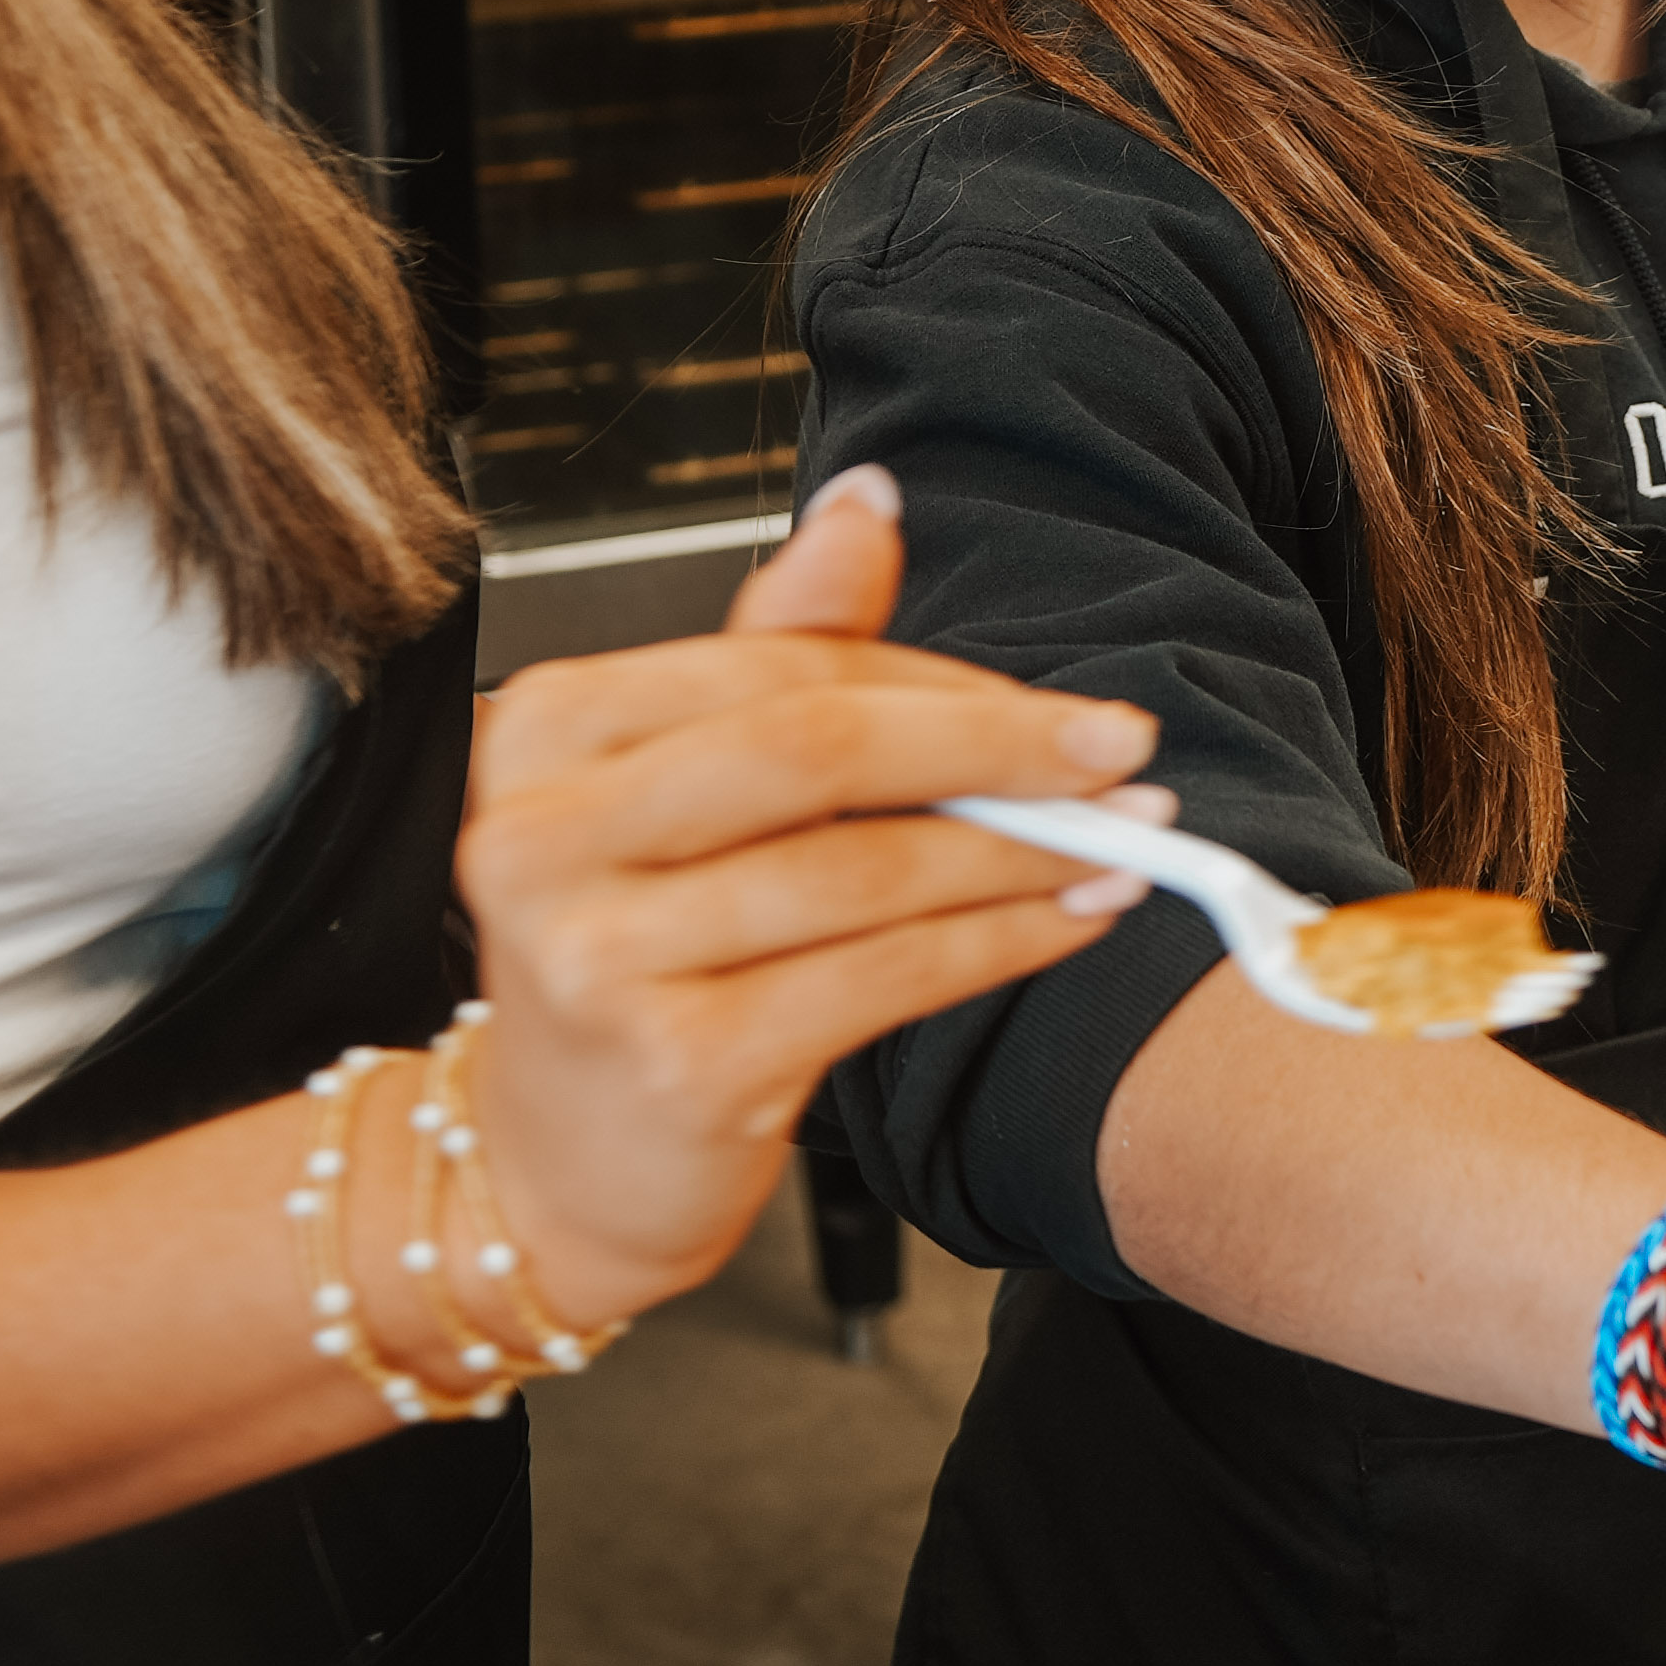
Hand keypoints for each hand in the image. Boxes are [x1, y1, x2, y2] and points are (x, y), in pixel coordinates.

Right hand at [454, 467, 1158, 1330]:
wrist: (560, 1164)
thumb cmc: (635, 954)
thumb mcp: (683, 789)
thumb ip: (783, 646)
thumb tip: (869, 501)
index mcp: (545, 730)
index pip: (778, 672)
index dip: (942, 685)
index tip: (1063, 709)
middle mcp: (544, 836)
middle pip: (815, 750)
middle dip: (995, 745)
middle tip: (1122, 752)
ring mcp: (599, 956)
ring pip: (864, 871)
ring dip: (1022, 851)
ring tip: (1121, 843)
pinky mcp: (679, 1062)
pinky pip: (883, 978)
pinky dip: (998, 942)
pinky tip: (1071, 920)